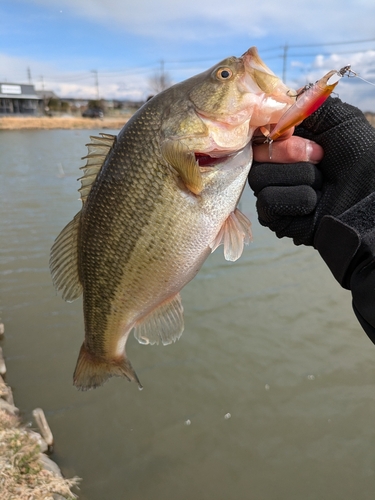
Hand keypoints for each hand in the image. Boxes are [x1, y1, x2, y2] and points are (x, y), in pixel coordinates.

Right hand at [249, 98, 374, 245]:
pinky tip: (315, 204)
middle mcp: (276, 166)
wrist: (370, 199)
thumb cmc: (359, 158)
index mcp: (288, 142)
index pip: (258, 131)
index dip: (272, 129)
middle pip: (256, 154)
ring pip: (261, 178)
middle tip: (319, 155)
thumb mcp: (338, 118)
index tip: (294, 129)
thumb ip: (306, 103)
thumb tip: (276, 104)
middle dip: (289, 153)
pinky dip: (299, 199)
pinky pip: (270, 201)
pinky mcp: (274, 217)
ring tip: (322, 184)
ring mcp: (273, 192)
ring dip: (300, 177)